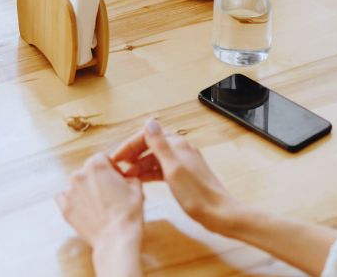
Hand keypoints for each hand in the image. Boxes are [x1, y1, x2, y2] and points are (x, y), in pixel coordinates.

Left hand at [57, 153, 144, 264]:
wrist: (116, 239)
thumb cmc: (128, 213)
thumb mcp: (137, 188)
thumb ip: (129, 176)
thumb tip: (125, 178)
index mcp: (97, 165)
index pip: (102, 157)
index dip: (111, 167)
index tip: (116, 177)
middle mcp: (80, 175)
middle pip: (88, 169)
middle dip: (98, 177)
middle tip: (109, 192)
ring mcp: (70, 192)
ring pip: (77, 183)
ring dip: (85, 188)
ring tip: (98, 203)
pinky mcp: (65, 208)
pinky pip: (63, 197)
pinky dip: (71, 200)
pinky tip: (82, 207)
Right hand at [110, 119, 243, 231]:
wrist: (219, 214)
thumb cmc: (197, 194)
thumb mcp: (173, 169)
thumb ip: (160, 145)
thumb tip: (149, 121)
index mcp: (177, 144)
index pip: (147, 136)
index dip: (130, 146)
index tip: (117, 158)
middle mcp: (180, 149)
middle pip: (150, 146)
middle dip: (133, 155)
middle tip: (119, 168)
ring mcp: (182, 162)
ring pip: (155, 158)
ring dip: (140, 165)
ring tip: (127, 177)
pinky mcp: (183, 175)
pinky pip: (161, 169)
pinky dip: (149, 173)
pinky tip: (141, 180)